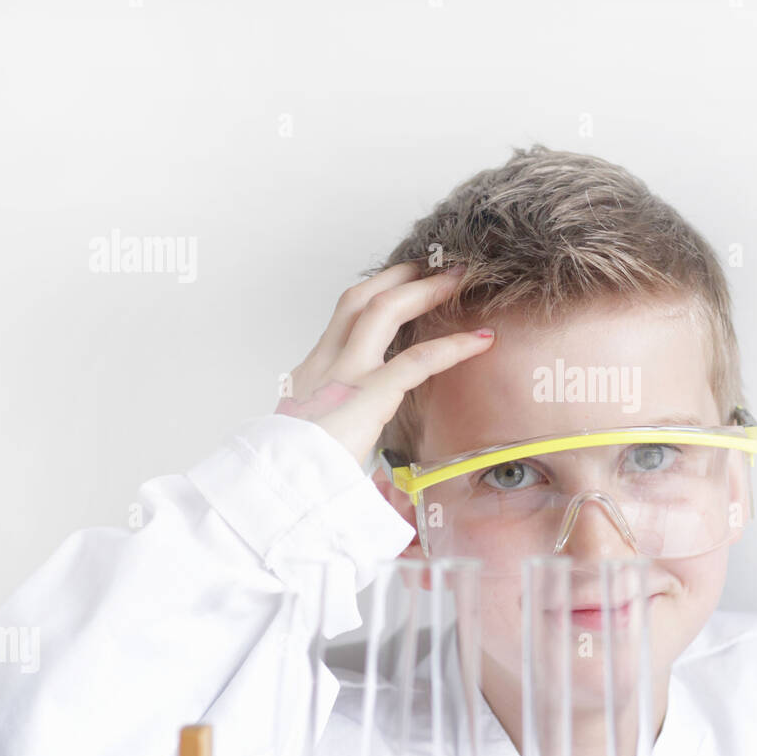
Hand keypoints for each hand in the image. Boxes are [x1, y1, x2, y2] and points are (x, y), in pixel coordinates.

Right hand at [275, 261, 494, 466]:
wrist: (274, 490)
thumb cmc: (293, 475)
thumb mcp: (311, 439)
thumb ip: (337, 424)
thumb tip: (359, 434)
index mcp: (310, 374)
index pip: (343, 319)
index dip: (375, 294)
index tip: (403, 284)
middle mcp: (323, 365)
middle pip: (360, 300)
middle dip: (400, 278)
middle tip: (435, 265)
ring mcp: (343, 376)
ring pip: (383, 311)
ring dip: (424, 291)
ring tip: (460, 281)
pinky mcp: (366, 397)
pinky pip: (416, 361)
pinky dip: (452, 346)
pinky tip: (481, 340)